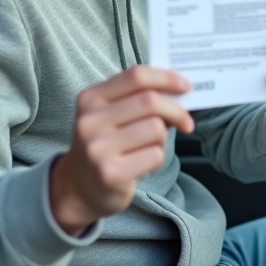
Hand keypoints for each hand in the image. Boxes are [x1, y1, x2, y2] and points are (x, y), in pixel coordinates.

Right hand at [50, 66, 193, 235]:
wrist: (79, 189)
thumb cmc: (104, 145)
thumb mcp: (110, 116)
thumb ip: (138, 99)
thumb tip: (179, 92)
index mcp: (90, 99)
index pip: (136, 76)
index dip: (166, 78)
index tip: (185, 86)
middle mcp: (90, 121)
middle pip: (150, 101)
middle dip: (176, 110)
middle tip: (186, 122)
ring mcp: (98, 148)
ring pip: (155, 129)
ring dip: (163, 138)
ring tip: (150, 146)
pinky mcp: (110, 173)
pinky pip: (154, 155)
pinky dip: (157, 157)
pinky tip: (142, 163)